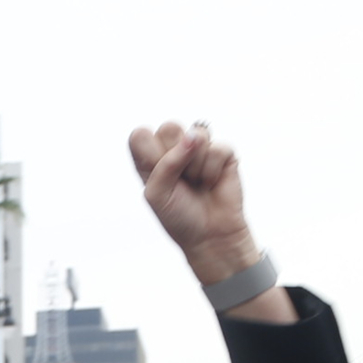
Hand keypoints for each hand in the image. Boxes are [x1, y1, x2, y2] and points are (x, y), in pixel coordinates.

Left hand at [127, 121, 254, 283]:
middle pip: (169, 127)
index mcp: (150, 159)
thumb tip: (193, 136)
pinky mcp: (223, 152)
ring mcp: (199, 148)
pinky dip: (212, 171)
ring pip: (196, 135)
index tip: (156, 175)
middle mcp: (174, 149)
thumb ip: (166, 164)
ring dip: (195, 166)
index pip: (140, 134)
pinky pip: (217, 148)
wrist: (209, 235)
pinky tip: (211, 182)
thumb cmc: (178, 216)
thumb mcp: (158, 194)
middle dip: (174, 157)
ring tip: (196, 183)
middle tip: (180, 180)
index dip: (149, 152)